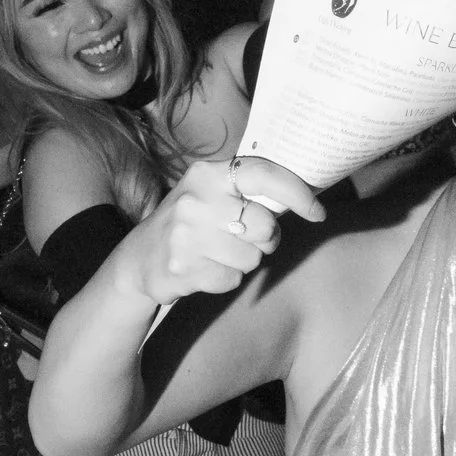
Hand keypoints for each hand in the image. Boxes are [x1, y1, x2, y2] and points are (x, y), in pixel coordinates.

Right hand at [120, 156, 324, 304]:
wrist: (138, 260)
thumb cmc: (190, 224)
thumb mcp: (211, 195)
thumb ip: (248, 193)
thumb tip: (304, 198)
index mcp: (207, 174)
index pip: (262, 174)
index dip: (296, 193)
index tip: (317, 212)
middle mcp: (196, 200)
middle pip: (265, 226)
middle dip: (264, 239)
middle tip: (244, 239)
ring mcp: (186, 235)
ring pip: (251, 258)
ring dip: (242, 262)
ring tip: (216, 254)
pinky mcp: (182, 268)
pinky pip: (232, 280)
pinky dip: (225, 280)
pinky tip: (203, 269)